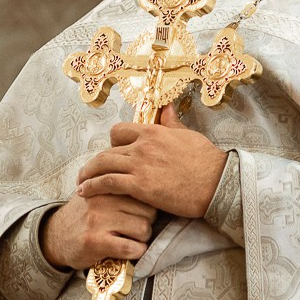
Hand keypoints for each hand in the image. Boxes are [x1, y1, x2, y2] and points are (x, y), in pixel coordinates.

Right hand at [39, 191, 156, 271]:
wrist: (54, 237)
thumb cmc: (82, 215)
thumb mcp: (96, 192)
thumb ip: (116, 185)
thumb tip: (147, 181)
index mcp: (105, 185)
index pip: (143, 192)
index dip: (148, 206)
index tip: (140, 214)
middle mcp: (102, 200)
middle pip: (148, 211)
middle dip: (147, 223)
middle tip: (136, 230)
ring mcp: (99, 221)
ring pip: (143, 229)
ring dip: (142, 239)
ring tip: (132, 240)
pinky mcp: (96, 242)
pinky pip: (130, 247)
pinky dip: (136, 252)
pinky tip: (131, 251)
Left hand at [74, 104, 227, 219]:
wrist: (218, 183)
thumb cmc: (207, 161)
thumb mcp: (187, 135)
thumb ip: (171, 122)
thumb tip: (166, 107)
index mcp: (153, 132)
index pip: (119, 130)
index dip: (112, 143)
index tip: (112, 153)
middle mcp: (142, 145)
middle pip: (107, 149)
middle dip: (95, 162)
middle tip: (88, 172)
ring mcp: (140, 165)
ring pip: (103, 165)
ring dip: (87, 174)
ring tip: (80, 183)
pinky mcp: (140, 186)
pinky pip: (107, 183)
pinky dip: (92, 187)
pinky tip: (84, 192)